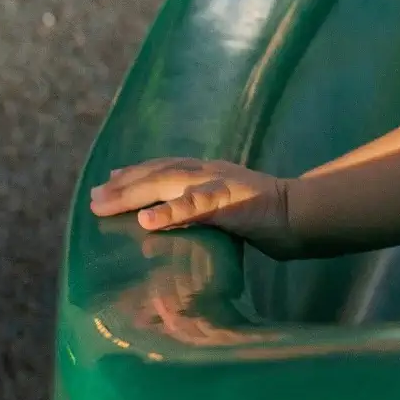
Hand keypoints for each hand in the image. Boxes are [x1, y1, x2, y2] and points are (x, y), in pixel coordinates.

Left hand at [89, 158, 298, 256]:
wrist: (305, 215)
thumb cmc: (271, 219)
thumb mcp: (231, 212)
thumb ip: (207, 215)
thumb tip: (181, 233)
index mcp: (211, 173)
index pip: (167, 167)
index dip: (136, 172)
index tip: (109, 179)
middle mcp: (210, 172)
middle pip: (158, 173)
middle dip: (123, 184)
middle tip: (93, 197)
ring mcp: (219, 184)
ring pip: (167, 183)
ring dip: (132, 193)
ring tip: (102, 204)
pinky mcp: (231, 202)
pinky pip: (195, 206)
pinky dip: (170, 212)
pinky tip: (147, 220)